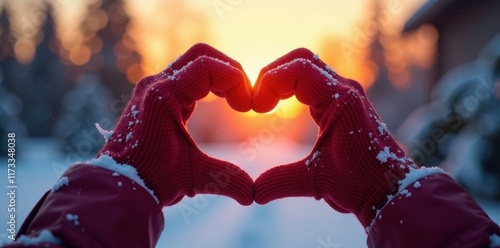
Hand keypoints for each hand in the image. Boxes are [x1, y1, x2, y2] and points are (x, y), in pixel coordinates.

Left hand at [98, 43, 253, 205]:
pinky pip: (185, 73)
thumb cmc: (152, 180)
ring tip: (235, 100)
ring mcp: (153, 87)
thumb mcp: (194, 178)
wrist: (118, 185)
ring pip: (193, 61)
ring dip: (219, 75)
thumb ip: (228, 180)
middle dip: (229, 70)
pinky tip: (218, 101)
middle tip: (244, 97)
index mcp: (163, 96)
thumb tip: (253, 195)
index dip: (235, 80)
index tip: (246, 106)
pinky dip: (207, 81)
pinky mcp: (154, 94)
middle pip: (201, 54)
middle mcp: (155, 84)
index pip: (207, 66)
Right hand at [253, 48, 416, 226]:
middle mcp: (345, 90)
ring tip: (265, 104)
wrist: (391, 189)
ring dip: (282, 79)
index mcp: (341, 101)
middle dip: (273, 74)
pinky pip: (313, 80)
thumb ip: (281, 182)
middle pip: (301, 59)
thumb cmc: (361, 185)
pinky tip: (280, 105)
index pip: (298, 69)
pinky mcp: (343, 101)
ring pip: (307, 66)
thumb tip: (253, 193)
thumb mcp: (317, 182)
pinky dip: (292, 86)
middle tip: (258, 101)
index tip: (257, 108)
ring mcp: (346, 93)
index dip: (270, 82)